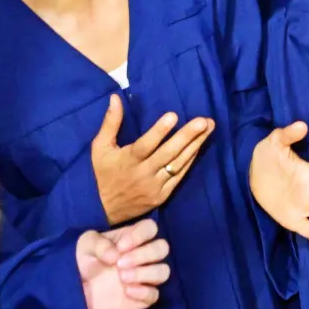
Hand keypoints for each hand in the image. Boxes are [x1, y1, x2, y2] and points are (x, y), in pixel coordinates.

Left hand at [77, 218, 169, 308]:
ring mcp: (145, 276)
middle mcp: (143, 255)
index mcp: (132, 238)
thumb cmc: (86, 261)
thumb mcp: (86, 245)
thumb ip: (99, 244)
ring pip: (164, 271)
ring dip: (145, 272)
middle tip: (120, 263)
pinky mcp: (143, 297)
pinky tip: (127, 291)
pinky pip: (154, 294)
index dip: (140, 235)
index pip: (150, 228)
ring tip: (122, 277)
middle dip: (144, 254)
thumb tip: (115, 254)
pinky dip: (143, 292)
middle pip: (162, 247)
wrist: (80, 290)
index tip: (121, 247)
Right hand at [90, 95, 214, 224]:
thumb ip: (110, 123)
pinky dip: (190, 161)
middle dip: (188, 136)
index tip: (174, 115)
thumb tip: (116, 98)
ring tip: (209, 128)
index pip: (146, 145)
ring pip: (178, 164)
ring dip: (195, 145)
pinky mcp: (162, 196)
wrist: (101, 210)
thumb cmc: (102, 173)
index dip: (159, 131)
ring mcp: (154, 186)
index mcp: (127, 160)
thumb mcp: (100, 147)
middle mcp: (143, 173)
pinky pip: (179, 177)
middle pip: (168, 153)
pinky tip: (199, 147)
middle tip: (204, 121)